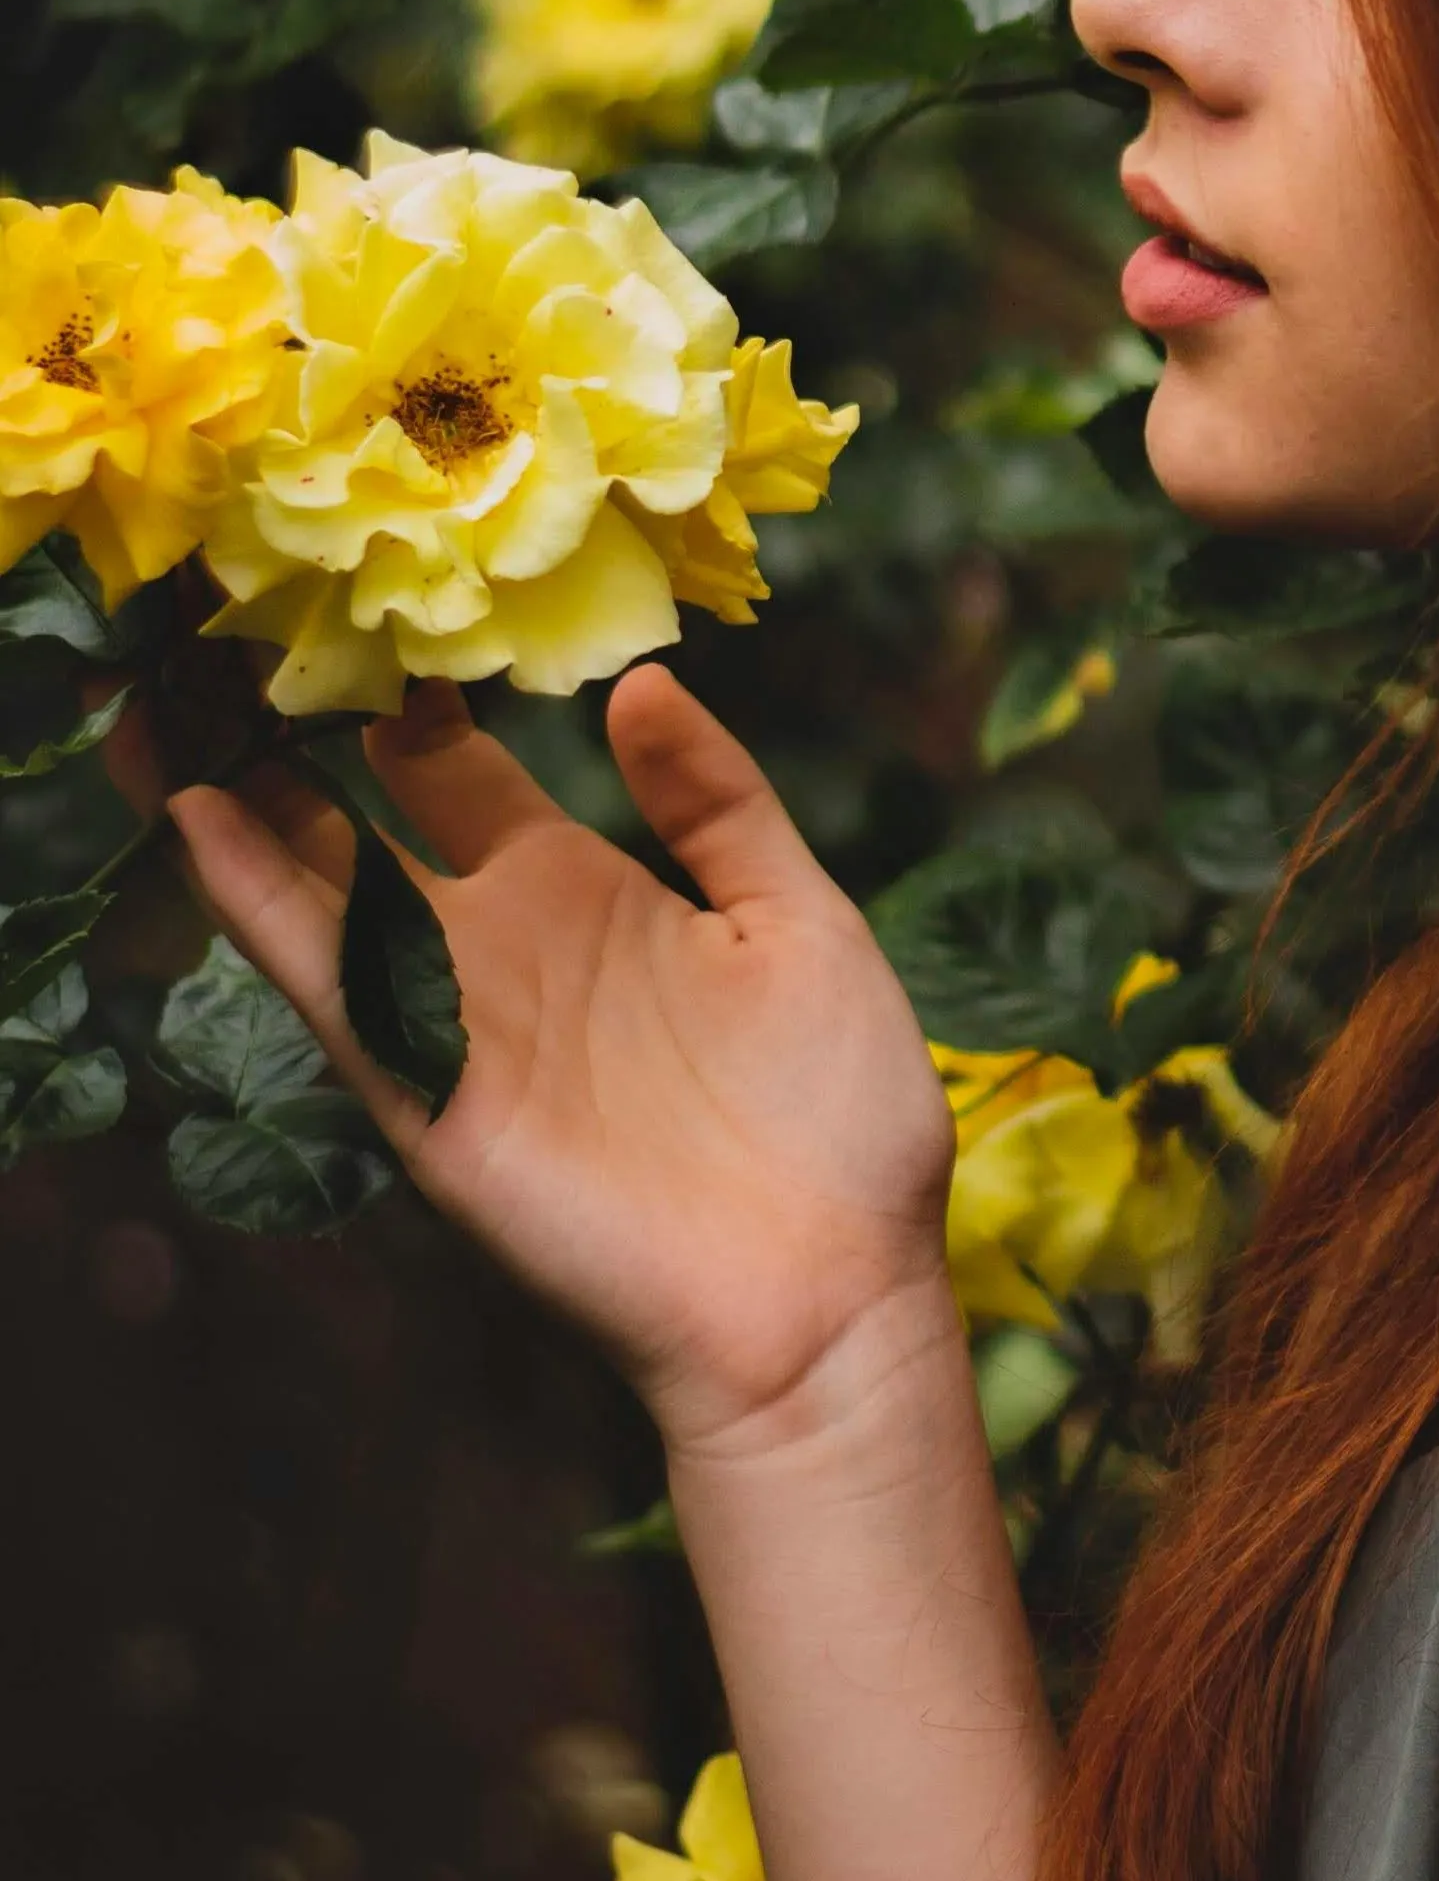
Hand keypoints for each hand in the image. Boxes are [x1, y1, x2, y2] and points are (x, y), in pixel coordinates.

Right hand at [167, 667, 960, 1456]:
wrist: (836, 1291)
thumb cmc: (838, 1115)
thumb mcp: (798, 919)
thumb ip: (720, 804)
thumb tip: (643, 681)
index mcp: (585, 889)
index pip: (457, 771)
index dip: (406, 690)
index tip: (355, 589)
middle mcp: (500, 943)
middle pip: (357, 818)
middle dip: (284, 738)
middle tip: (211, 628)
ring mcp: (458, 1018)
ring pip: (318, 891)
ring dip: (235, 805)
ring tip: (157, 704)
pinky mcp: (436, 1099)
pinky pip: (339, 989)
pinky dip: (265, 906)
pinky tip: (204, 823)